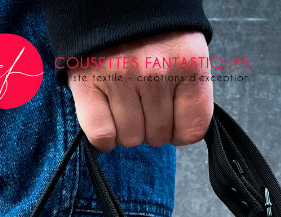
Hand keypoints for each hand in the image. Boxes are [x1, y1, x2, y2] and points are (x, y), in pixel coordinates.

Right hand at [67, 31, 213, 151]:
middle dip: (150, 126)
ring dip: (126, 129)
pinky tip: (106, 121)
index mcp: (188, 63)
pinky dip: (103, 138)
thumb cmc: (154, 33)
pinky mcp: (89, 83)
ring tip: (123, 100)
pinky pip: (101, 134)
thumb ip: (188, 94)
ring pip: (130, 138)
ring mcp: (120, 78)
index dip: (179, 130)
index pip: (192, 131)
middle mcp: (155, 72)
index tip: (170, 114)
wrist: (113, 1)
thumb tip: (177, 135)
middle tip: (142, 98)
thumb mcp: (186, 53)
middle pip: (157, 137)